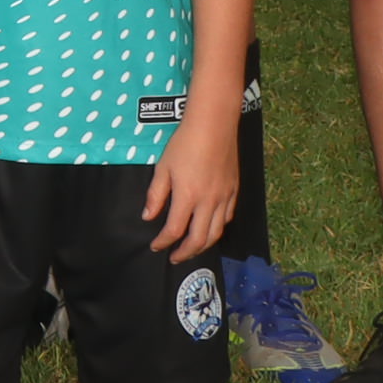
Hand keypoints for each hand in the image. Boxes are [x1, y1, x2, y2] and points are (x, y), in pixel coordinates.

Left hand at [141, 109, 237, 265]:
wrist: (214, 125)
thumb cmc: (184, 144)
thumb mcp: (163, 168)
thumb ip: (155, 195)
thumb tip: (148, 217)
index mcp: (188, 197)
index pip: (174, 230)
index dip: (163, 242)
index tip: (155, 246)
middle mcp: (209, 202)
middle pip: (199, 239)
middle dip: (185, 252)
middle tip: (174, 257)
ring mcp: (225, 198)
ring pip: (217, 232)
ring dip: (203, 245)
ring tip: (192, 249)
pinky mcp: (234, 190)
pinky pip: (228, 217)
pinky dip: (218, 228)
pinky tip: (210, 228)